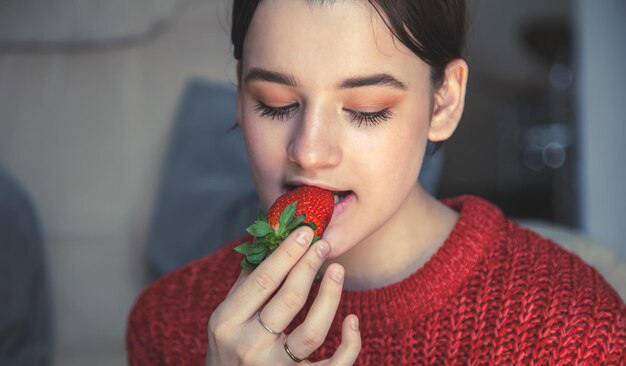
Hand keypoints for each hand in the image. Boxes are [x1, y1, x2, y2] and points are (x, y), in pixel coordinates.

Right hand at [206, 226, 360, 364]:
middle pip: (290, 299)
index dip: (287, 254)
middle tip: (323, 245)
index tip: (305, 232)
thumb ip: (246, 283)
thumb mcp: (226, 318)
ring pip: (313, 331)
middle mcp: (249, 346)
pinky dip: (349, 345)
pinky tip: (352, 320)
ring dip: (330, 296)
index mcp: (227, 322)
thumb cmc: (228, 351)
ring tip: (337, 270)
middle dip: (310, 266)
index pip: (264, 280)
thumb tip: (267, 240)